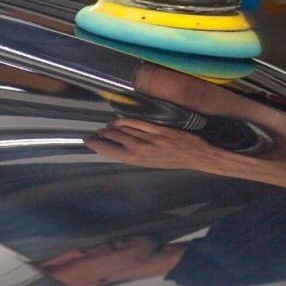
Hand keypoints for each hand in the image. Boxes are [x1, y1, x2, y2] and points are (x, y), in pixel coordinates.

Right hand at [85, 118, 215, 171]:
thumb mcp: (153, 165)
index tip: (87, 141)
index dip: (97, 146)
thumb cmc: (175, 162)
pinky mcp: (159, 130)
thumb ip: (137, 156)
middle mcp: (142, 151)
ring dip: (112, 126)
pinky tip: (120, 120)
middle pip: (115, 138)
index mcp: (139, 161)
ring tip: (107, 126)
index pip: (112, 152)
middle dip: (103, 134)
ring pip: (123, 129)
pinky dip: (125, 120)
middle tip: (97, 132)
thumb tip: (122, 147)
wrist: (199, 157)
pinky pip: (137, 122)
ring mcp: (150, 139)